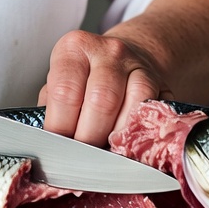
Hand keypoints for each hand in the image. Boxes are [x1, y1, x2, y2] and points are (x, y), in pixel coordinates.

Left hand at [38, 26, 172, 147]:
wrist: (121, 60)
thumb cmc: (83, 79)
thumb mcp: (59, 83)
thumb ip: (52, 109)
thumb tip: (47, 144)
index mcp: (73, 48)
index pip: (65, 92)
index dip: (61, 128)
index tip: (59, 149)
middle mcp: (108, 51)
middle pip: (100, 101)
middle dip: (89, 139)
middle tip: (82, 158)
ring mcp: (138, 65)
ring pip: (130, 110)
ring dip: (116, 141)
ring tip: (104, 156)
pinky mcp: (161, 83)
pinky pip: (152, 116)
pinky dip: (138, 137)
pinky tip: (127, 148)